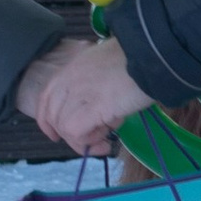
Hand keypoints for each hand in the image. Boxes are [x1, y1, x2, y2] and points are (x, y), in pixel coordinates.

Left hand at [19, 33, 152, 154]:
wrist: (154, 56)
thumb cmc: (141, 60)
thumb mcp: (109, 66)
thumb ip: (97, 84)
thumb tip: (101, 113)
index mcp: (72, 67)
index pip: (46, 98)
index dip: (47, 121)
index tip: (57, 137)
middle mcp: (69, 78)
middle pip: (53, 116)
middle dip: (70, 137)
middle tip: (96, 143)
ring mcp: (78, 91)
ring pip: (64, 127)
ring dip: (85, 140)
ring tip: (108, 139)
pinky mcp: (92, 106)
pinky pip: (76, 132)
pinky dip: (89, 141)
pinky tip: (107, 140)